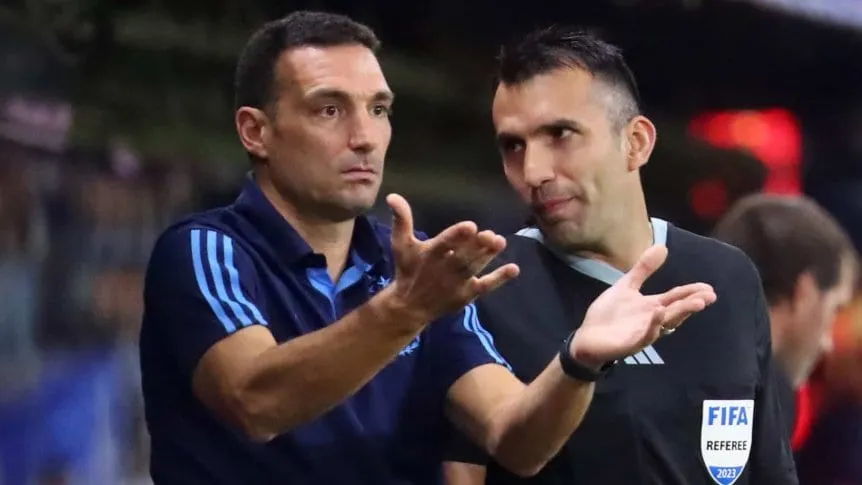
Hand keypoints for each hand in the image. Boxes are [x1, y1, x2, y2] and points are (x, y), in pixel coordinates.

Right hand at [384, 193, 519, 323]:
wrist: (409, 306)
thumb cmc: (408, 269)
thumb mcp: (401, 244)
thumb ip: (402, 220)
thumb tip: (393, 196)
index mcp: (429, 255)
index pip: (444, 244)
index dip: (457, 236)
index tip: (470, 225)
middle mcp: (444, 269)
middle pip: (463, 257)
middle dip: (476, 246)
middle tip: (489, 234)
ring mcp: (457, 283)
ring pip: (474, 268)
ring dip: (487, 256)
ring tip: (500, 242)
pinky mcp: (467, 294)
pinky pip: (485, 286)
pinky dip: (499, 279)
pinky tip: (514, 269)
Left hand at [570, 245, 716, 368]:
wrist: (587, 338)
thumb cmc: (609, 314)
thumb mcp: (626, 286)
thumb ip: (643, 269)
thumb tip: (662, 246)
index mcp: (652, 306)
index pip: (675, 298)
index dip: (692, 292)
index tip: (709, 288)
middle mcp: (652, 320)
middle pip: (676, 311)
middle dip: (692, 303)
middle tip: (709, 296)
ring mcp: (643, 333)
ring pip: (665, 323)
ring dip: (680, 313)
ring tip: (696, 304)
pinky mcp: (630, 344)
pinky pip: (644, 336)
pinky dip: (652, 326)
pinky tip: (658, 314)